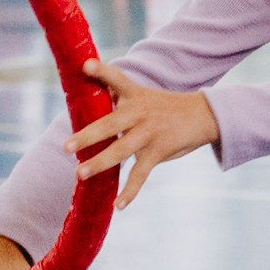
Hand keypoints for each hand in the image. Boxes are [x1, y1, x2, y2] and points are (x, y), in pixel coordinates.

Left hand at [66, 57, 217, 207]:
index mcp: (134, 95)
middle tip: (66, 146)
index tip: (85, 65)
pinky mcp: (158, 151)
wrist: (203, 115)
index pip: (116, 79)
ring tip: (80, 174)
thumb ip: (119, 102)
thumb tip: (90, 114)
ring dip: (100, 163)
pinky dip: (130, 191)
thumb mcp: (144, 97)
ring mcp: (149, 132)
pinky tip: (118, 205)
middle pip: (110, 124)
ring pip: (121, 150)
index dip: (101, 72)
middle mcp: (139, 112)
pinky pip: (141, 174)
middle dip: (87, 136)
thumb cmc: (165, 107)